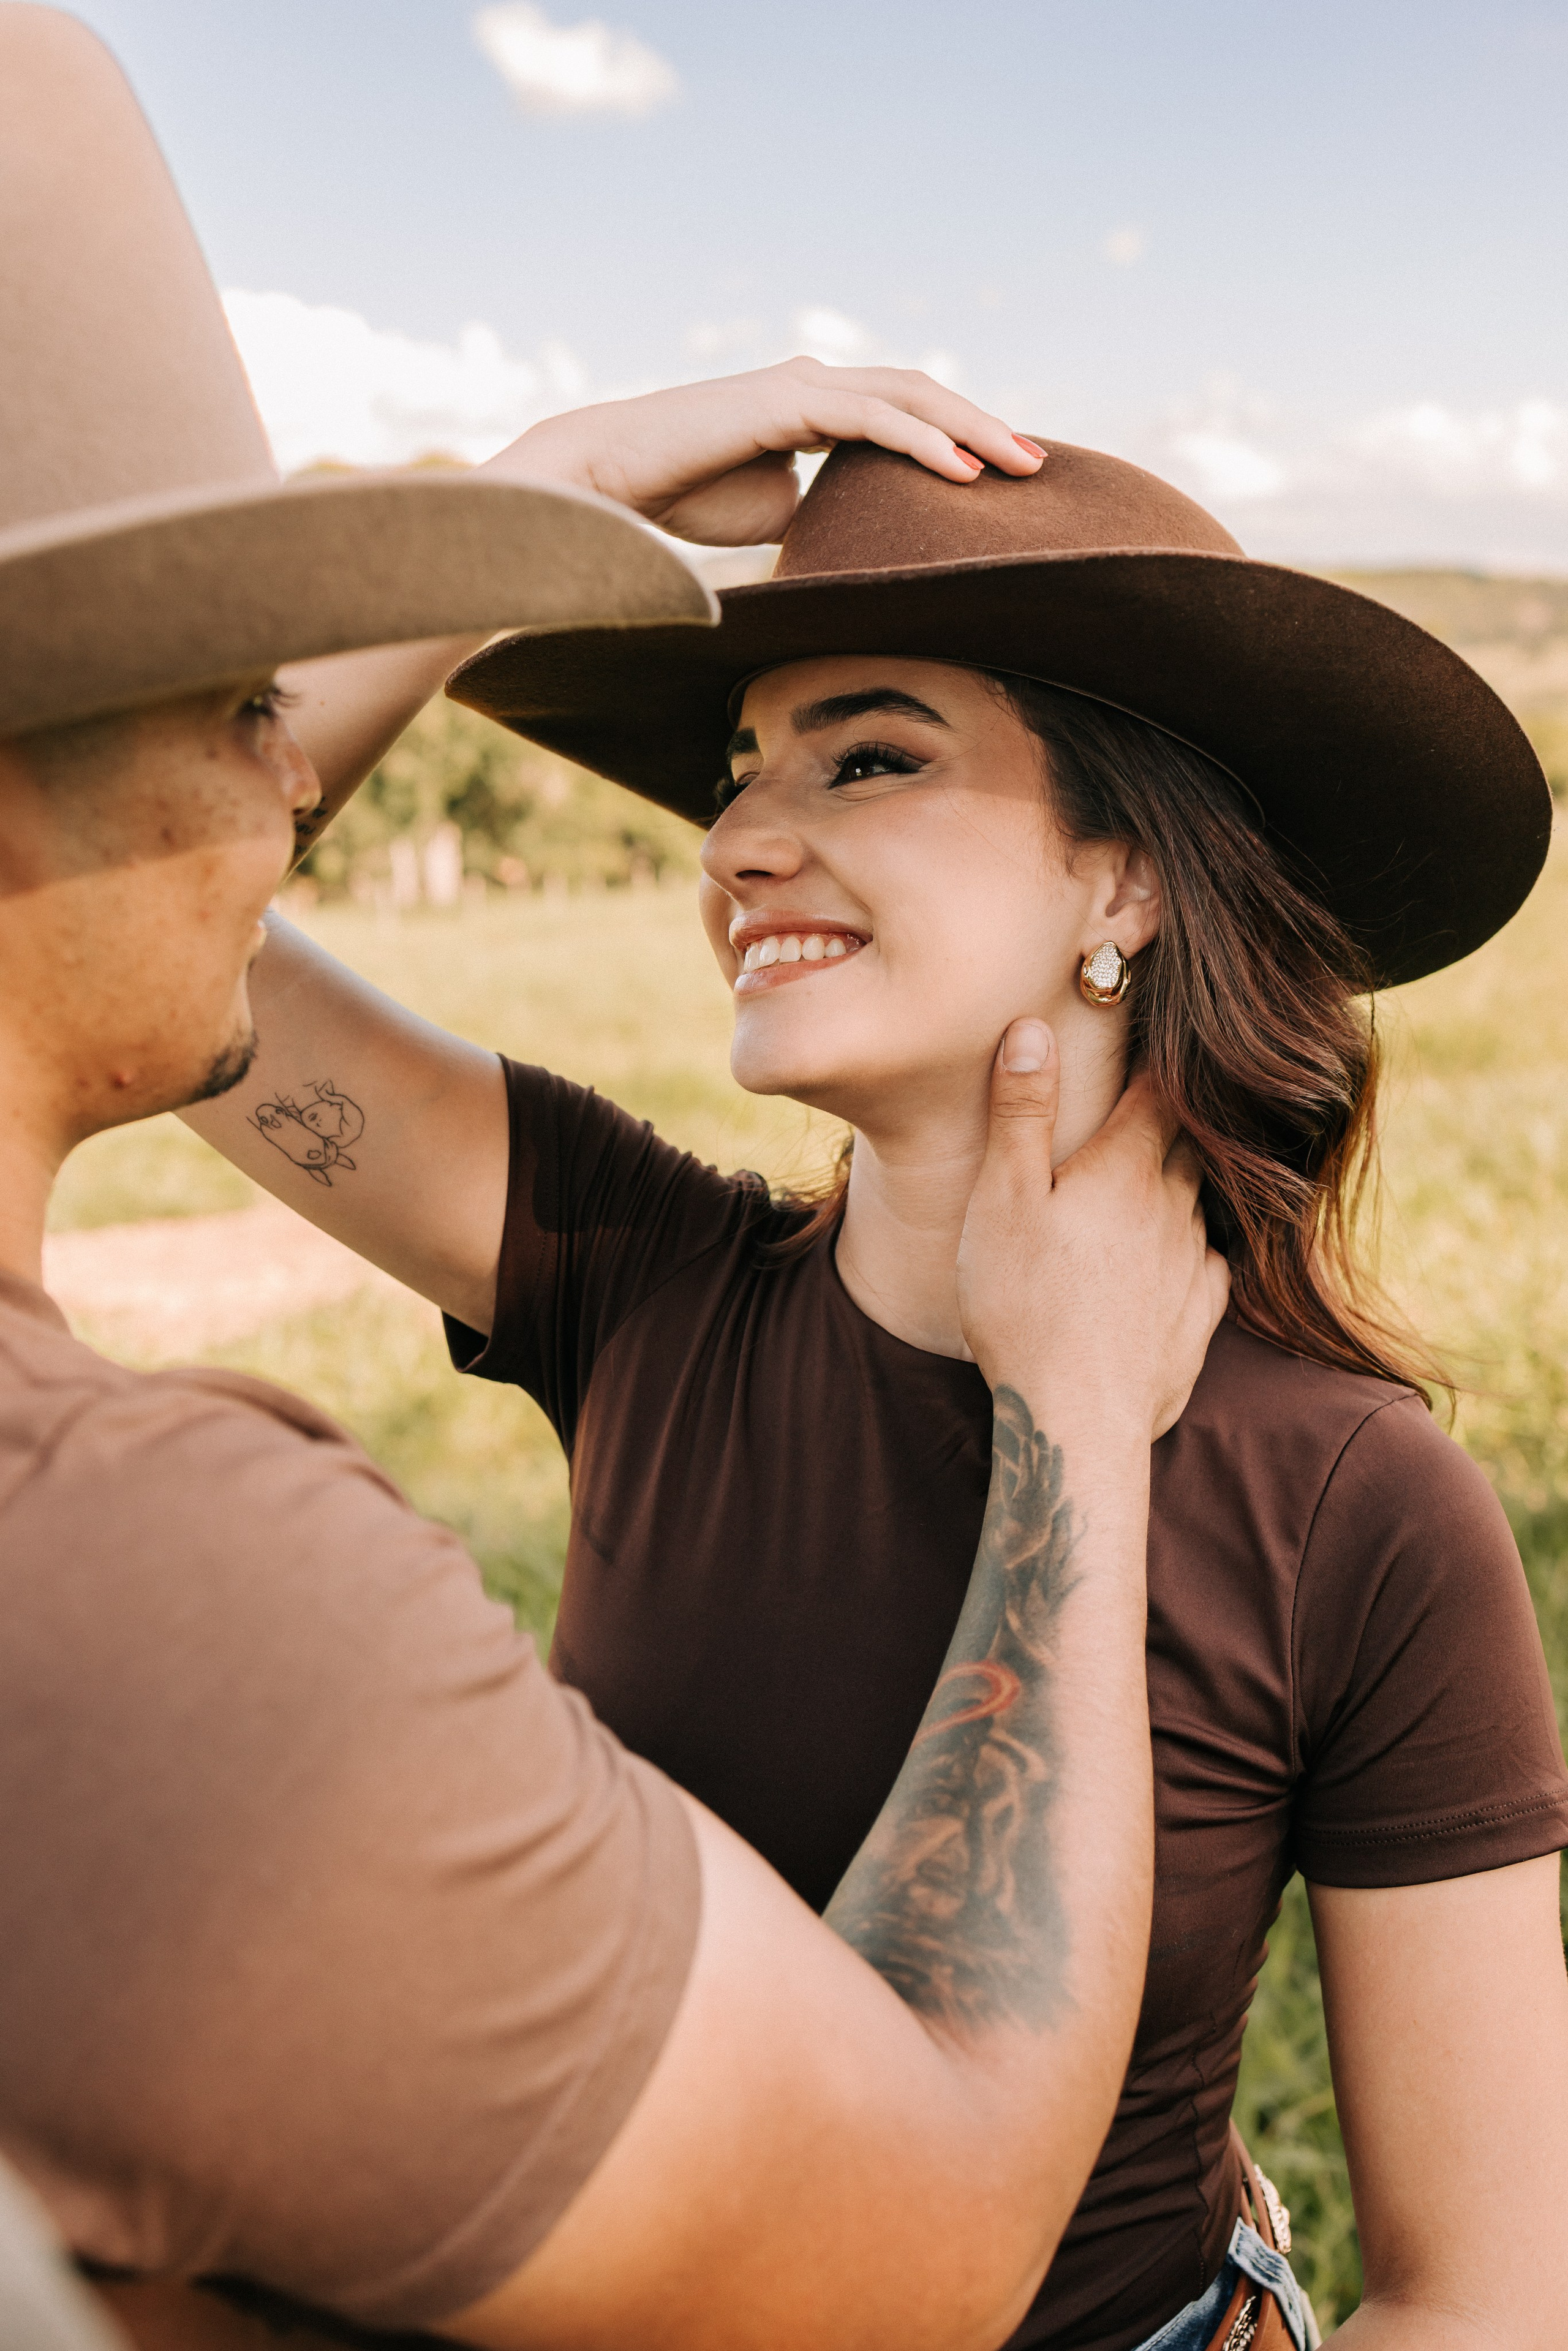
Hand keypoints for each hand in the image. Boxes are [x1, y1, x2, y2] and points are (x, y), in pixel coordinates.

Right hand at [477, 359, 1043, 544]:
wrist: (613, 483)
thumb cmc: (680, 497)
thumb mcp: (771, 512)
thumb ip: (819, 510)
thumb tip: (858, 540)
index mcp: (815, 408)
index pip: (903, 416)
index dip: (957, 440)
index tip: (1005, 476)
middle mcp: (816, 385)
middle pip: (920, 397)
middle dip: (983, 427)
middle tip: (1038, 465)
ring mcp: (803, 385)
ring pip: (908, 397)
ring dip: (971, 429)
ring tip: (1021, 464)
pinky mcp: (787, 400)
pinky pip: (873, 418)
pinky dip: (924, 441)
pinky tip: (964, 470)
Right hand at [956, 1019, 1229, 1440]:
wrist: (1076, 1421)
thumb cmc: (1025, 1305)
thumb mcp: (1002, 1199)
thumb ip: (1020, 1112)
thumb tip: (1033, 1027)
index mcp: (1126, 1168)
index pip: (1159, 1092)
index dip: (1157, 1061)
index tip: (1151, 1039)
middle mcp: (1173, 1207)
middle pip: (1186, 1142)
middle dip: (1170, 1118)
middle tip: (1145, 1104)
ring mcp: (1193, 1264)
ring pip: (1197, 1201)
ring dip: (1178, 1183)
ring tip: (1146, 1179)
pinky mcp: (1201, 1317)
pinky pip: (1209, 1263)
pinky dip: (1190, 1247)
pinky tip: (1171, 1257)